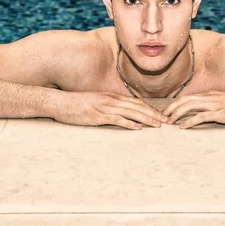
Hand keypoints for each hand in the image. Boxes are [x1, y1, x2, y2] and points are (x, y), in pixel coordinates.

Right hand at [50, 91, 167, 129]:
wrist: (59, 102)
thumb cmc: (76, 104)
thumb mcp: (95, 103)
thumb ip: (108, 106)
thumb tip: (121, 113)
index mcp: (111, 97)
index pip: (135, 102)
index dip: (149, 109)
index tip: (160, 115)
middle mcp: (110, 100)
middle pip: (136, 106)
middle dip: (152, 114)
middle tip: (165, 121)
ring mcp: (104, 107)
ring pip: (130, 112)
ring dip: (145, 118)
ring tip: (157, 125)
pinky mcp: (97, 116)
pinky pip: (116, 119)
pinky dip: (128, 123)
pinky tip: (137, 128)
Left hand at [162, 91, 224, 128]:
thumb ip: (215, 106)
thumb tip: (204, 113)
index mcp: (211, 95)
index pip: (188, 97)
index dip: (175, 104)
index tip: (166, 112)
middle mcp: (211, 97)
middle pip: (185, 100)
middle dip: (171, 108)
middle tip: (162, 117)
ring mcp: (216, 105)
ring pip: (191, 106)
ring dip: (177, 114)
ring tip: (168, 122)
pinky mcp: (222, 114)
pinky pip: (202, 116)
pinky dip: (190, 121)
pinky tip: (183, 127)